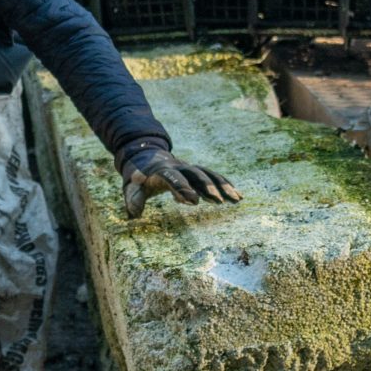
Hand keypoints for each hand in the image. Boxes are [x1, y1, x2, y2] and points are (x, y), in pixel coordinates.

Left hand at [117, 144, 239, 218]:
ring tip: (236, 199)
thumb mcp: (132, 188)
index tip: (193, 200)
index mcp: (161, 170)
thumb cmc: (138, 178)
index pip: (172, 178)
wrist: (147, 157)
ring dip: (222, 186)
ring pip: (208, 174)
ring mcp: (189, 168)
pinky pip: (213, 176)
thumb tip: (134, 213)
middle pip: (195, 174)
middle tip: (218, 201)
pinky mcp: (196, 172)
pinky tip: (238, 195)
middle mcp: (178, 167)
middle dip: (207, 186)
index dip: (182, 188)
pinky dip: (225, 184)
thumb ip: (133, 199)